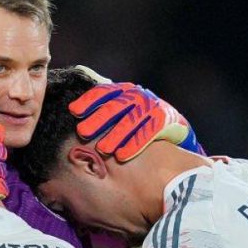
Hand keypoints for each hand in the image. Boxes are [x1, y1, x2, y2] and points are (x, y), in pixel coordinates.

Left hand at [69, 78, 203, 160]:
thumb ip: (102, 117)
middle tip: (82, 133)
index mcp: (123, 91)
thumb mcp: (121, 116)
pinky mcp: (164, 118)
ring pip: (131, 119)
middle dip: (98, 119)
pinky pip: (148, 131)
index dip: (89, 100)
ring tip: (102, 149)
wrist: (174, 130)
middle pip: (116, 105)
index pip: (104, 91)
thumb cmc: (138, 125)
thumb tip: (74, 122)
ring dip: (116, 134)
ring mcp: (151, 105)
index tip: (74, 111)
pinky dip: (135, 143)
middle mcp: (137, 95)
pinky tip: (122, 155)